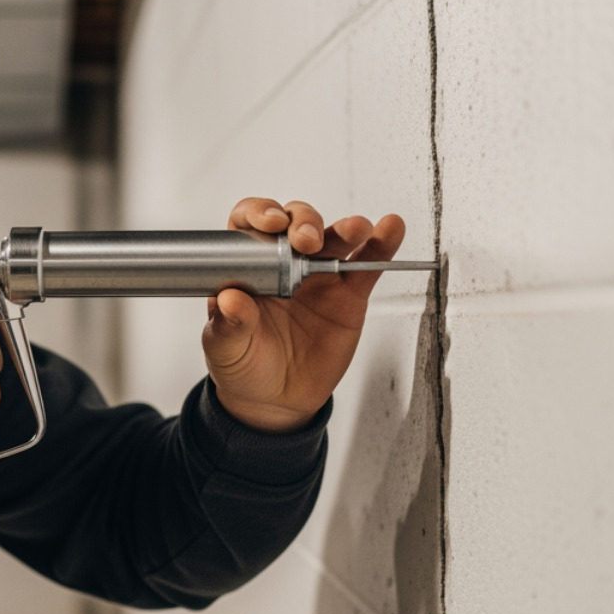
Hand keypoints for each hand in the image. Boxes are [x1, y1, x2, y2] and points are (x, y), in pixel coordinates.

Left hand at [203, 198, 407, 432]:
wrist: (274, 399)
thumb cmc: (242, 365)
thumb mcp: (223, 347)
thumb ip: (227, 324)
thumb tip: (230, 300)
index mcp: (248, 266)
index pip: (249, 224)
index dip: (259, 213)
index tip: (269, 223)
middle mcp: (283, 263)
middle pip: (296, 223)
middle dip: (303, 222)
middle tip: (307, 240)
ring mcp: (317, 276)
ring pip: (334, 239)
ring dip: (346, 228)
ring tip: (356, 229)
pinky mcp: (347, 296)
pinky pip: (366, 265)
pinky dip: (381, 245)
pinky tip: (390, 229)